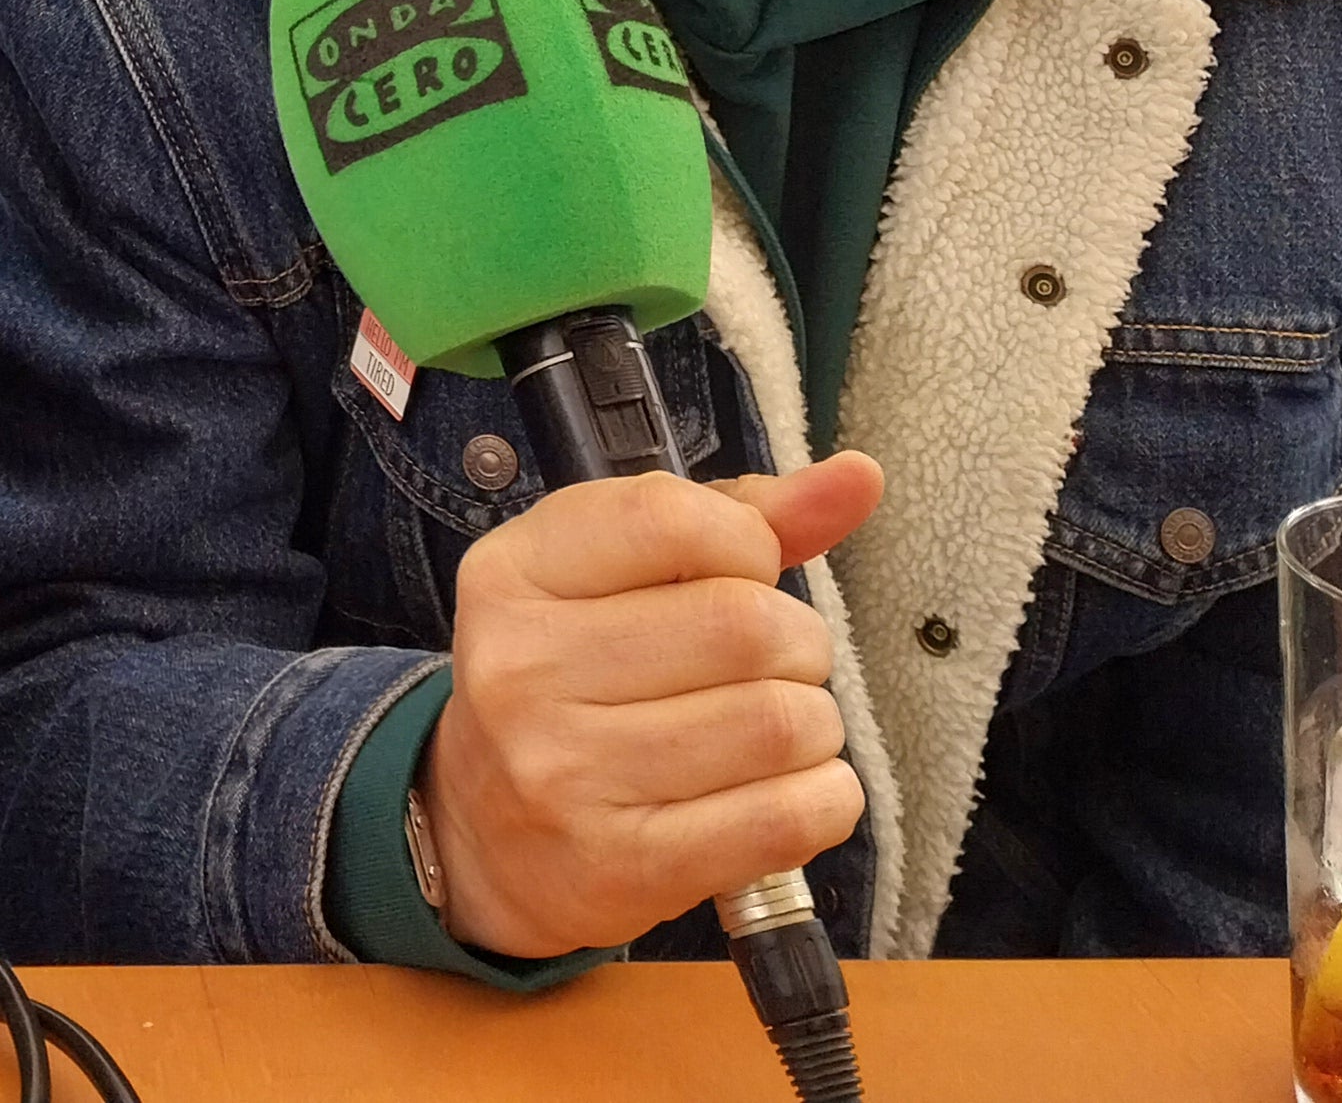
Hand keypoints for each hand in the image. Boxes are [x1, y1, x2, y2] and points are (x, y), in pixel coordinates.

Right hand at [419, 453, 880, 961]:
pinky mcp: (623, 865)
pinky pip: (783, 818)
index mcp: (513, 574)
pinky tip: (796, 789)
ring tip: (780, 730)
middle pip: (745, 625)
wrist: (481, 836)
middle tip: (779, 665)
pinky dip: (825, 799)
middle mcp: (523, 668)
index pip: (671, 518)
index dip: (747, 542)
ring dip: (815, 724)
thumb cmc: (571, 685)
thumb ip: (734, 518)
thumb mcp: (612, 579)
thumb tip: (859, 476)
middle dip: (799, 642)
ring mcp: (565, 774)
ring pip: (778, 722)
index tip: (744, 574)